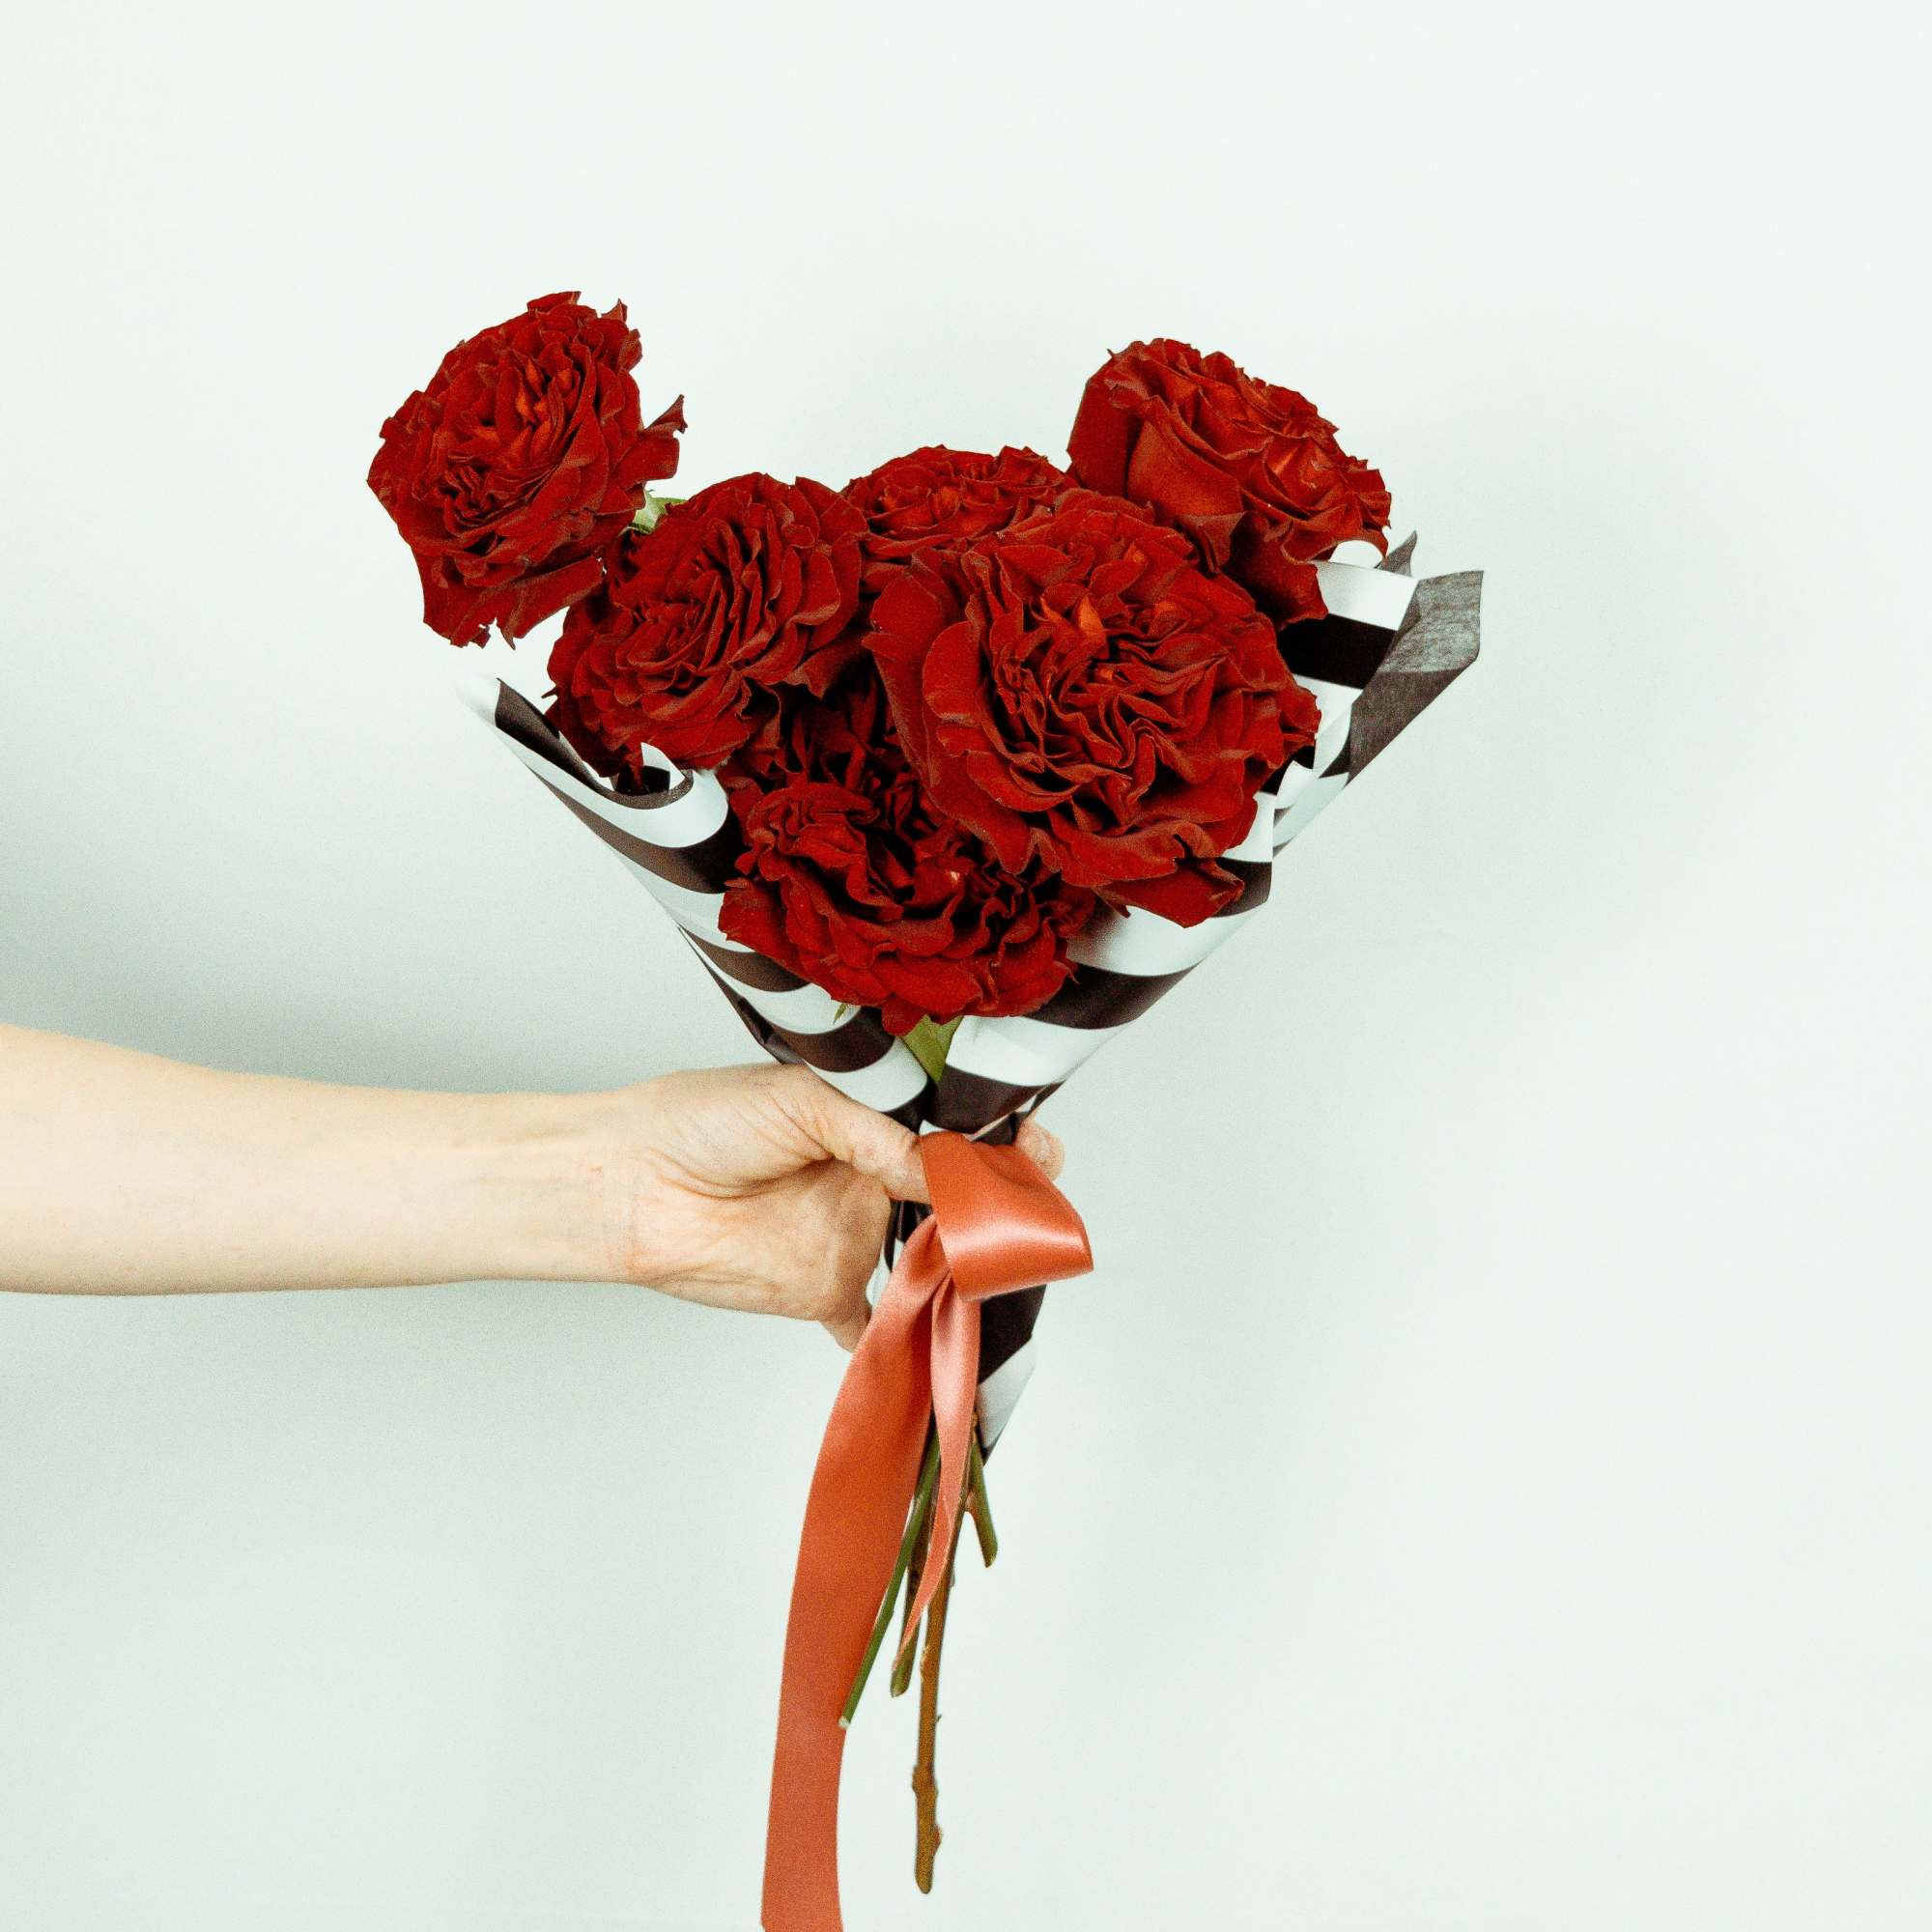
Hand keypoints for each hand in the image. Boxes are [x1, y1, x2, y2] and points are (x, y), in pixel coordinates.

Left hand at [589, 1063, 1064, 1348]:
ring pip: (937, 1260)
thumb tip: (946, 1167)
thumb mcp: (801, 1101)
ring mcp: (855, 1237)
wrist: (630, 1184)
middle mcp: (875, 1178)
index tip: (1035, 1150)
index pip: (958, 1130)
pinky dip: (914, 1341)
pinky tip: (948, 1346)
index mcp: (875, 1119)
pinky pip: (882, 1325)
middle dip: (1005, 1204)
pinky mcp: (827, 1292)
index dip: (1003, 1140)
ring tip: (1003, 1266)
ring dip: (974, 1266)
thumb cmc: (702, 1119)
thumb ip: (878, 1136)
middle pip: (961, 1197)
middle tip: (1030, 1210)